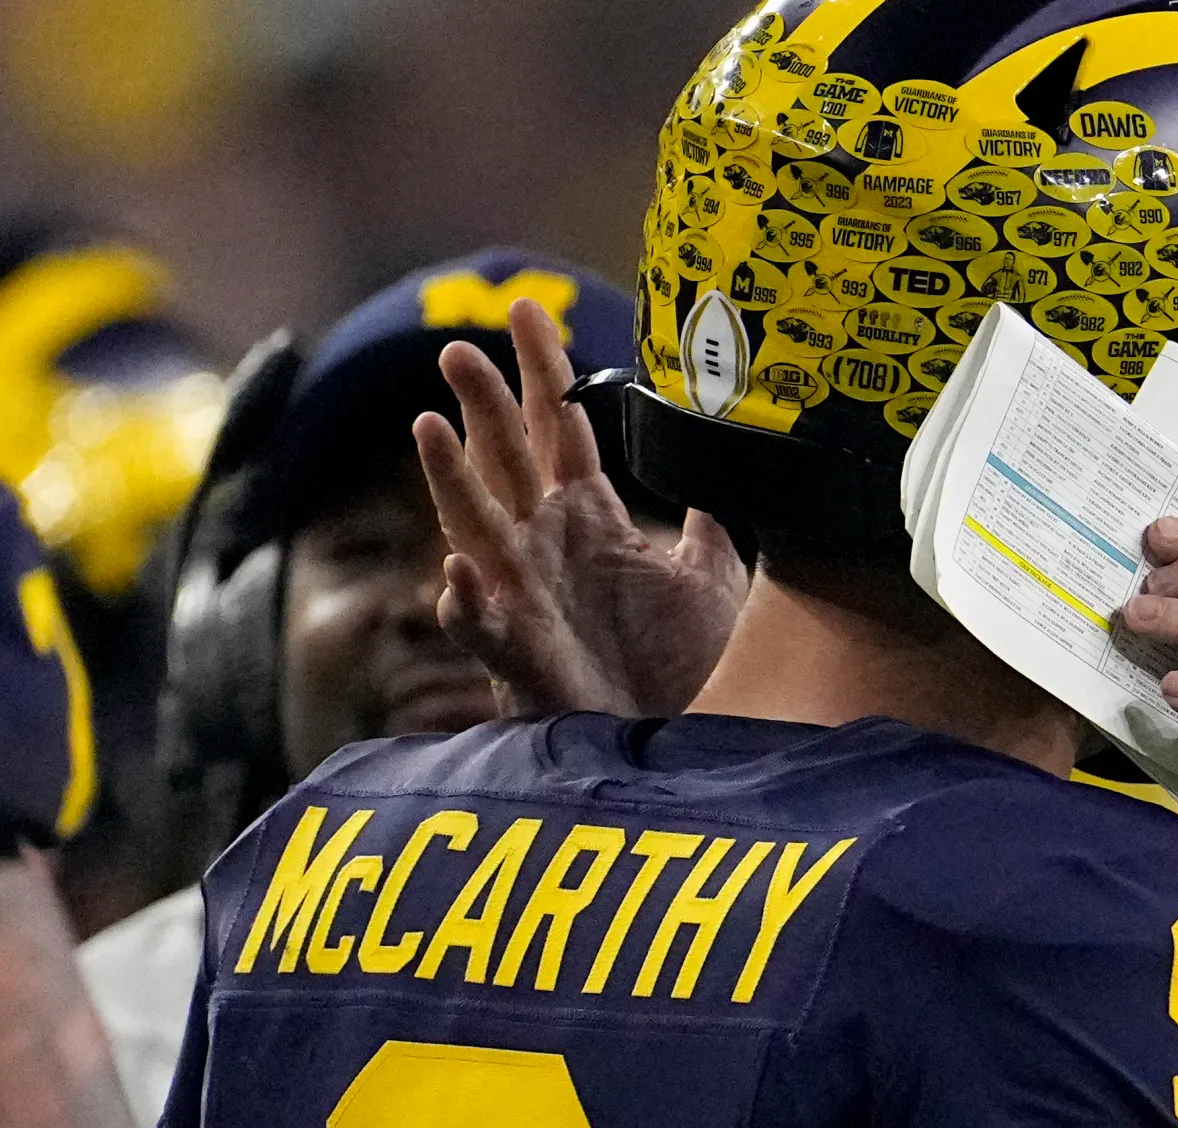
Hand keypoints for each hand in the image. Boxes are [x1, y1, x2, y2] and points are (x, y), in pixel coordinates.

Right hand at [416, 299, 747, 717]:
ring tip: (427, 428)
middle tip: (460, 348)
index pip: (559, 426)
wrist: (670, 740)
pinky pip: (478, 624)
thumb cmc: (678, 664)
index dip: (542, 368)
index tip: (525, 309)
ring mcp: (523, 595)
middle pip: (505, 456)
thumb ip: (708, 523)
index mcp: (589, 517)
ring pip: (473, 524)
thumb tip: (721, 468)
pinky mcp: (516, 652)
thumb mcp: (711, 579)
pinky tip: (456, 572)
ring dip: (448, 479)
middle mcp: (545, 544)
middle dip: (483, 403)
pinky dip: (465, 600)